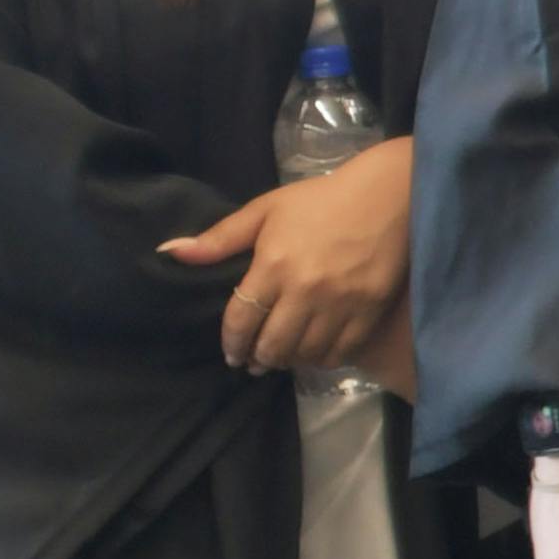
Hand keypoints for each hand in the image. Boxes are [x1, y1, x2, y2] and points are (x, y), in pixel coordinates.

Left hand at [163, 132, 420, 377]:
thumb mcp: (266, 209)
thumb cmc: (320, 201)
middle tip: (253, 361)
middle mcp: (304, 291)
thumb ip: (220, 238)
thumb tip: (170, 252)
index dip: (231, 342)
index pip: (240, 320)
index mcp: (273, 265)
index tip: (230, 352)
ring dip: (287, 360)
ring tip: (282, 357)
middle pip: (271, 345)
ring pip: (303, 354)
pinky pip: (337, 354)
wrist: (388, 197)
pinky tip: (313, 352)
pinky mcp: (367, 314)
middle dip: (256, 358)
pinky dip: (320, 359)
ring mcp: (339, 305)